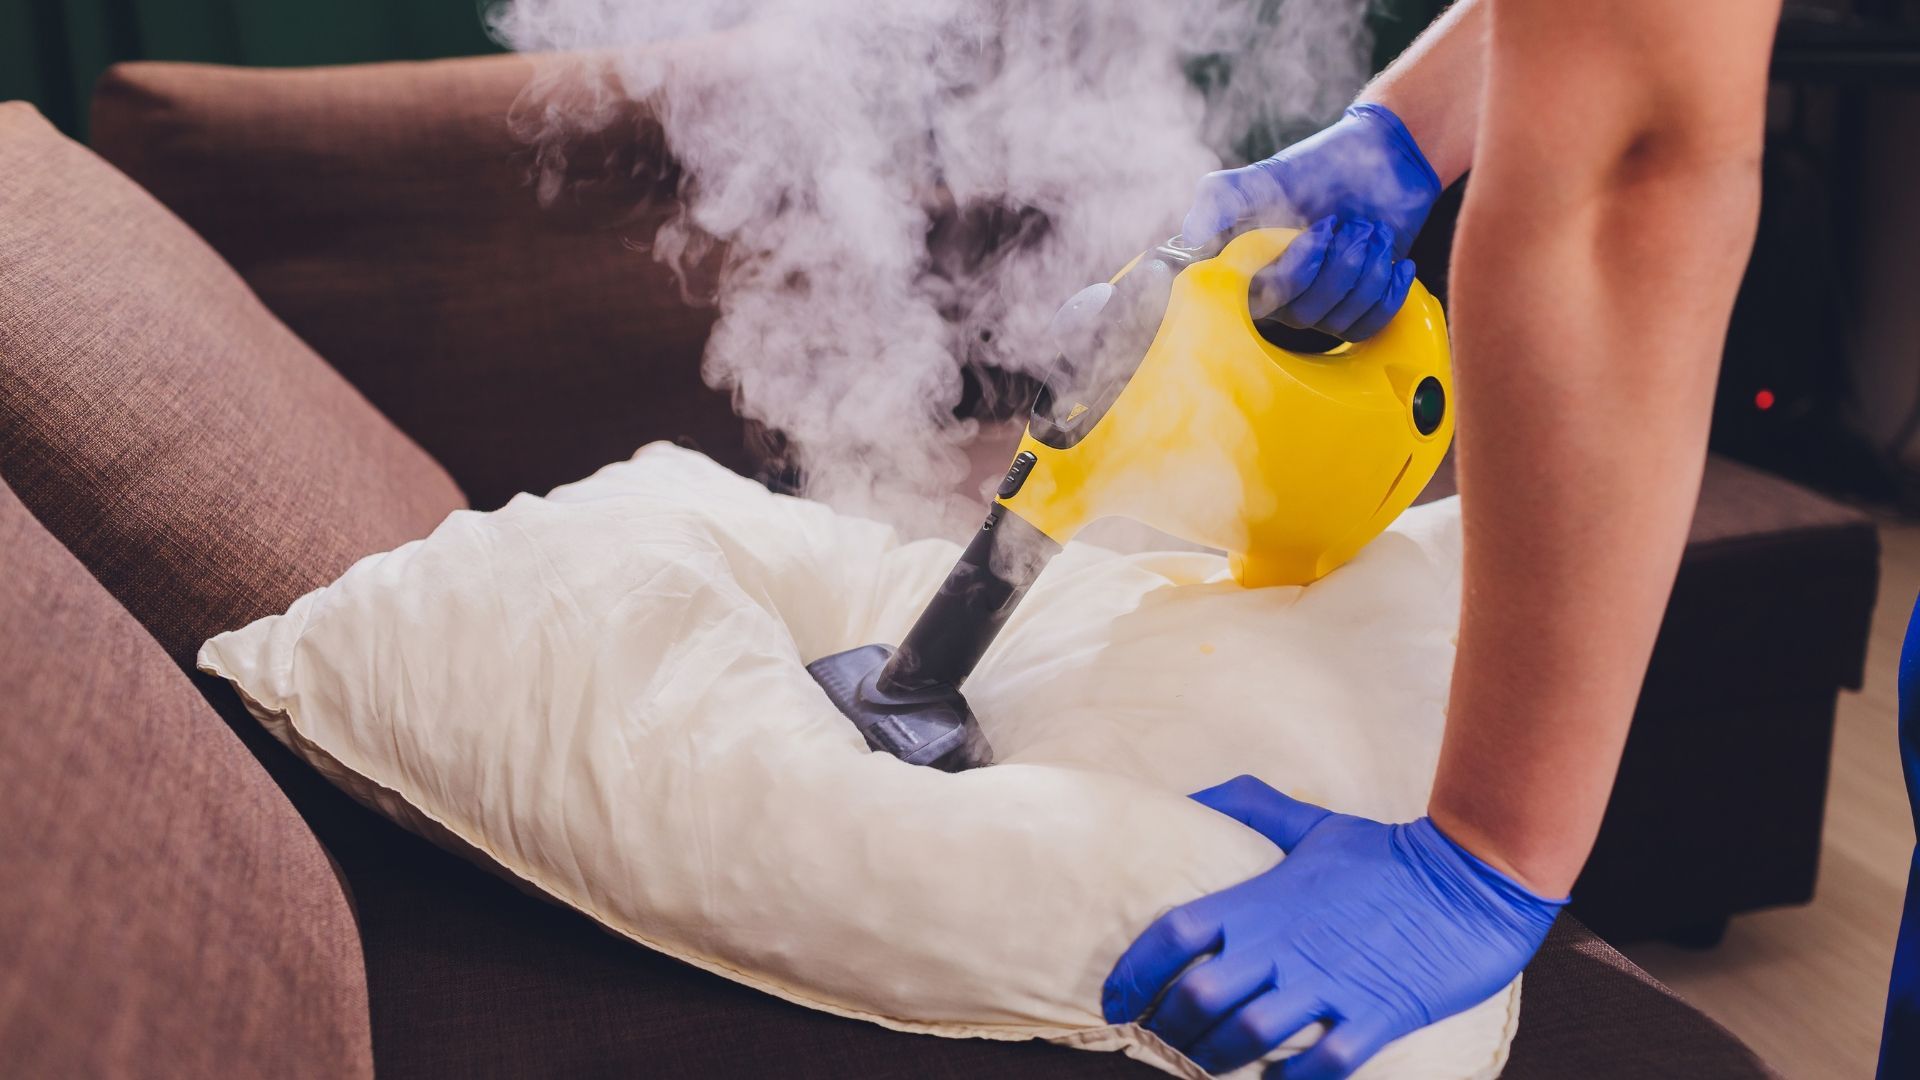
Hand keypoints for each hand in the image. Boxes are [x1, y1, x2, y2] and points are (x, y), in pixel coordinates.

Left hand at [1102, 776, 1562, 1078]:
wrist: (1475, 875)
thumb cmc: (1386, 853)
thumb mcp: (1311, 822)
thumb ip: (1248, 805)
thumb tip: (1190, 795)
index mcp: (1262, 899)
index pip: (1173, 935)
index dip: (1133, 972)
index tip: (1116, 1002)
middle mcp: (1285, 943)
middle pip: (1198, 997)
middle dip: (1171, 1029)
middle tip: (1166, 1041)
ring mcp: (1332, 982)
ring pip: (1248, 1036)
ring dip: (1219, 1059)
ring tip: (1211, 1065)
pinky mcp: (1378, 1014)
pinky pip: (1323, 1065)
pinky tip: (1278, 1079)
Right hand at [1183, 104, 1442, 340]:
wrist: (1384, 158)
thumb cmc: (1322, 165)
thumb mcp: (1265, 174)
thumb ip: (1219, 198)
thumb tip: (1191, 238)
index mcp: (1252, 266)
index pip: (1262, 298)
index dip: (1296, 270)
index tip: (1318, 228)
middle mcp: (1280, 291)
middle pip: (1302, 312)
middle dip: (1337, 264)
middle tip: (1350, 222)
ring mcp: (1318, 302)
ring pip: (1335, 320)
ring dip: (1364, 271)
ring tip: (1372, 231)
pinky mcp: (1354, 308)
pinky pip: (1365, 328)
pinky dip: (1386, 294)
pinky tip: (1396, 260)